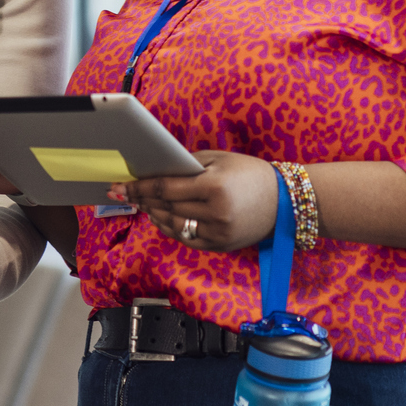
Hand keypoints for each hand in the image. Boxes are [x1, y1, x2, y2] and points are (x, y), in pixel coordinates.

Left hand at [118, 150, 278, 251]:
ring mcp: (218, 233)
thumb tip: (154, 169)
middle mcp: (215, 213)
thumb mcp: (219, 160)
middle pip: (166, 207)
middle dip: (142, 200)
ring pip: (173, 225)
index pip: (165, 188)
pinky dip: (169, 228)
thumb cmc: (250, 174)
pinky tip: (159, 217)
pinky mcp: (220, 246)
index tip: (120, 185)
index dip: (139, 187)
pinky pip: (186, 238)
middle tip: (123, 193)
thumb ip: (186, 164)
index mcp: (214, 187)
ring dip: (153, 214)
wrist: (285, 202)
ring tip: (141, 204)